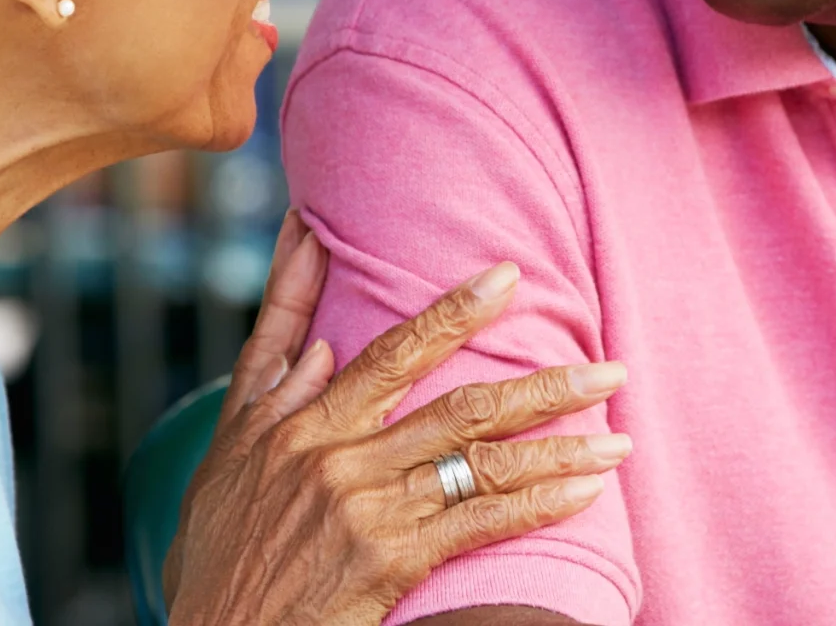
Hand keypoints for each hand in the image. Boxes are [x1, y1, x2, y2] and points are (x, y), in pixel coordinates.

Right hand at [166, 219, 628, 625]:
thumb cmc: (217, 560)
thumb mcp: (222, 464)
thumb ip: (266, 395)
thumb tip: (318, 344)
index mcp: (298, 423)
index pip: (385, 350)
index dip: (447, 310)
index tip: (505, 275)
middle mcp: (336, 453)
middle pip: (455, 398)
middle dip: (538, 380)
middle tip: (605, 364)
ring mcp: (365, 504)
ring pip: (482, 454)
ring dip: (559, 442)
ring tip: (618, 434)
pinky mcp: (388, 558)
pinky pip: (480, 520)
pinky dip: (537, 504)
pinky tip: (585, 491)